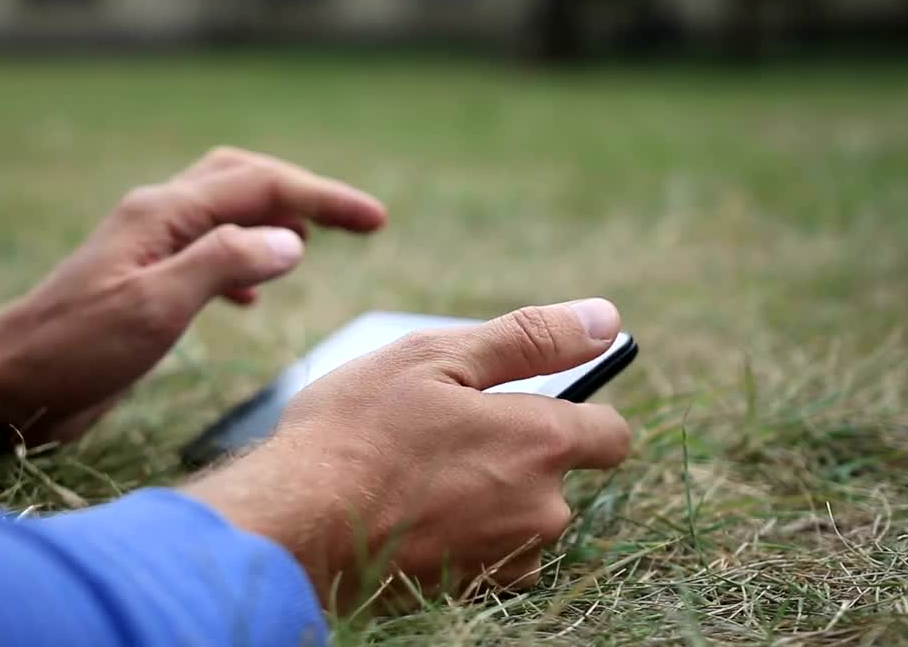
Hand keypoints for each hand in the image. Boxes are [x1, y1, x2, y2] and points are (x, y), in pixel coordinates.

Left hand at [0, 147, 385, 441]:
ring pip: (224, 209)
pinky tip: (254, 294)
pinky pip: (206, 248)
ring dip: (273, 218)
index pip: (260, 187)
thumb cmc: (73, 349)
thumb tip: (292, 240)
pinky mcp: (141, 279)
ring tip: (314, 242)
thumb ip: (223, 264)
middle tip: (356, 221)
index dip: (323, 199)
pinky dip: (243, 258)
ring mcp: (146, 246)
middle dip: (302, 192)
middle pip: (242, 178)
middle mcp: (155, 217)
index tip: (377, 221)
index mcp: (161, 214)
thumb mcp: (155, 308)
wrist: (5, 382)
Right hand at [184, 299, 630, 608]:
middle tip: (442, 430)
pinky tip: (409, 511)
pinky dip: (460, 530)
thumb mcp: (438, 358)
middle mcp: (542, 509)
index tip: (531, 403)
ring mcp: (507, 557)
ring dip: (486, 493)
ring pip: (521, 516)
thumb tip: (603, 319)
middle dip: (515, 452)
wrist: (296, 524)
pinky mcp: (471, 589)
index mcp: (543, 443)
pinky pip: (486, 552)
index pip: (611, 433)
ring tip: (415, 471)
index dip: (579, 411)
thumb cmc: (359, 430)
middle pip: (557, 476)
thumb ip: (529, 339)